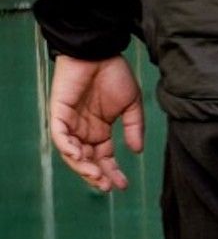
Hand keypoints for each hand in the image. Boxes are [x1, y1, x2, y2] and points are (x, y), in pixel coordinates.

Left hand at [48, 54, 144, 192]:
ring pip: (72, 153)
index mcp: (100, 131)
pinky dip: (68, 147)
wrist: (100, 53)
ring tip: (95, 175)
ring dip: (82, 166)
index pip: (104, 158)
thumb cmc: (115, 75)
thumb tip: (137, 150)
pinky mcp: (59, 114)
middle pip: (87, 160)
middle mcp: (83, 132)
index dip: (112, 172)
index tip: (123, 185)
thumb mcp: (132, 103)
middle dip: (96, 175)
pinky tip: (80, 155)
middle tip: (107, 186)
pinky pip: (60, 136)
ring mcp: (70, 124)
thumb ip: (134, 127)